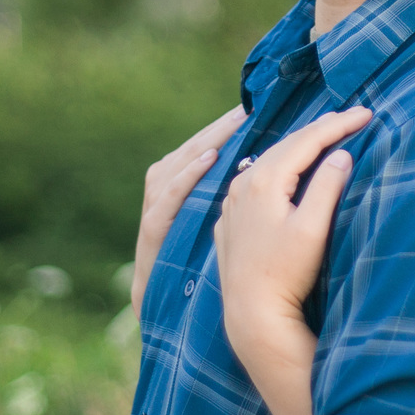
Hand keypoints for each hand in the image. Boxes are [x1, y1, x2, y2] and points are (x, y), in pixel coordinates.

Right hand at [131, 106, 244, 308]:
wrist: (163, 307)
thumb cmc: (194, 267)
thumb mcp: (213, 227)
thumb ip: (229, 197)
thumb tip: (262, 167)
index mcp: (183, 189)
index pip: (207, 150)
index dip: (227, 130)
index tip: (255, 110)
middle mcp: (166, 191)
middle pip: (193, 149)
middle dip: (220, 128)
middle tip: (249, 107)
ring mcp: (157, 208)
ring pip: (179, 163)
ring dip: (206, 141)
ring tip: (235, 122)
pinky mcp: (152, 228)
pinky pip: (169, 196)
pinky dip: (187, 175)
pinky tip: (209, 158)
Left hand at [216, 106, 371, 359]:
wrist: (251, 313)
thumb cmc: (286, 275)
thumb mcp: (312, 230)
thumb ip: (328, 188)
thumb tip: (341, 154)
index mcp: (264, 181)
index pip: (307, 140)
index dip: (339, 124)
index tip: (366, 112)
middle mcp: (242, 184)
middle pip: (286, 145)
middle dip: (320, 129)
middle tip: (350, 115)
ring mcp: (233, 202)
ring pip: (268, 160)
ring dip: (298, 146)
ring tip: (323, 134)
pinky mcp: (231, 220)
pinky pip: (255, 180)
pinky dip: (278, 167)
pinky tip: (286, 169)